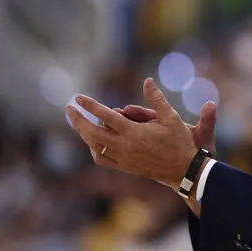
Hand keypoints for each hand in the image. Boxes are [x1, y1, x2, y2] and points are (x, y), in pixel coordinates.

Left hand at [67, 78, 198, 187]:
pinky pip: (102, 159)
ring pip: (95, 147)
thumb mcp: (172, 117)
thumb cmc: (179, 141)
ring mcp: (123, 159)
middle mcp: (125, 147)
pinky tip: (93, 140)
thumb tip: (147, 80)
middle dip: (78, 120)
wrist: (183, 169)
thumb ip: (157, 99)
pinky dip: (94, 149)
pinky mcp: (125, 167)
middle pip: (93, 133)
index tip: (78, 97)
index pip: (106, 116)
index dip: (91, 106)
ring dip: (84, 134)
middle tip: (68, 109)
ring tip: (79, 122)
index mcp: (135, 133)